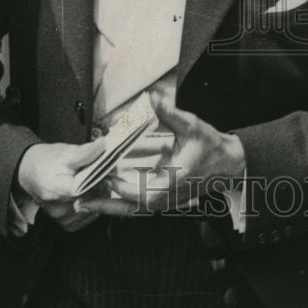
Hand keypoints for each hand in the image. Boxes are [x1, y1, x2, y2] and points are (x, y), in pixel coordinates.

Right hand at [17, 139, 105, 231]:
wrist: (30, 172)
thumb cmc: (48, 161)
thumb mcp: (66, 152)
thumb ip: (85, 152)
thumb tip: (102, 144)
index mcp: (58, 190)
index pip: (89, 190)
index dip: (101, 180)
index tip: (106, 171)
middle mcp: (58, 209)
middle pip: (92, 201)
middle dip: (102, 188)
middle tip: (104, 175)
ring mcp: (62, 218)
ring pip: (92, 210)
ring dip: (98, 198)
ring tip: (95, 183)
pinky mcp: (66, 224)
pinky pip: (87, 217)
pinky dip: (92, 206)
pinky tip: (90, 194)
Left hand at [75, 92, 245, 216]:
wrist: (230, 166)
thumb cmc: (212, 147)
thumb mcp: (192, 126)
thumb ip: (170, 112)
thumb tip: (153, 96)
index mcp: (169, 183)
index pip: (134, 189)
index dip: (113, 183)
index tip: (96, 174)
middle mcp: (164, 199)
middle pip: (126, 207)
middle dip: (102, 204)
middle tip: (77, 201)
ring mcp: (165, 204)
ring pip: (130, 211)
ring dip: (108, 207)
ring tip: (84, 205)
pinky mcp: (165, 202)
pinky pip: (138, 207)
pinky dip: (120, 204)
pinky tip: (106, 199)